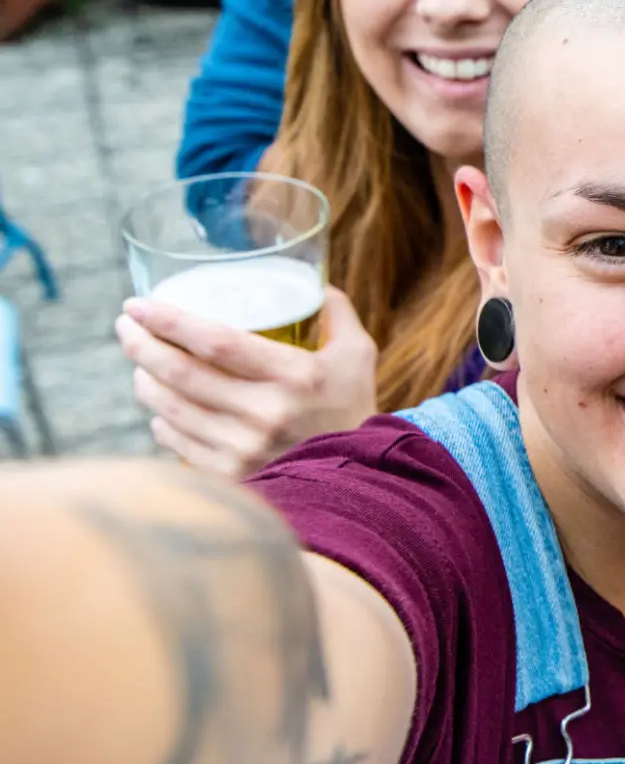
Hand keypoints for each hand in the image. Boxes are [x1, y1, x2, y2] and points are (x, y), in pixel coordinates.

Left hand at [116, 287, 379, 477]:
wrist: (361, 478)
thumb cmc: (354, 409)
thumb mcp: (357, 356)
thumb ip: (337, 316)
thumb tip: (318, 285)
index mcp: (296, 376)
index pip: (218, 343)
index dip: (171, 321)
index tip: (138, 305)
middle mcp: (266, 412)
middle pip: (182, 374)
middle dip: (142, 345)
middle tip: (125, 326)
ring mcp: (245, 447)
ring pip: (172, 409)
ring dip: (145, 381)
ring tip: (139, 363)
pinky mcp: (233, 475)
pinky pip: (179, 443)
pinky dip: (162, 421)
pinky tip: (160, 409)